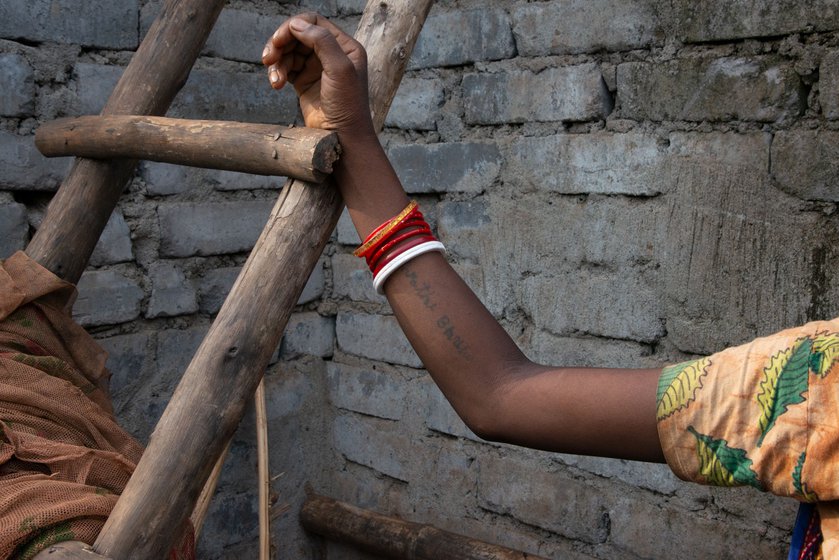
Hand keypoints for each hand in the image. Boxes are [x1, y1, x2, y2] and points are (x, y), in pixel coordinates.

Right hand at [262, 14, 374, 138]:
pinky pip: (285, 67)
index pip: (314, 22)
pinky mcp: (304, 81)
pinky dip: (277, 72)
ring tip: (275, 80)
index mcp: (345, 46)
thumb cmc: (347, 106)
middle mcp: (331, 53)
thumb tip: (296, 24)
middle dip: (280, 43)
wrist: (341, 138)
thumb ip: (322, 41)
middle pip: (297, 34)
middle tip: (268, 57)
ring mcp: (316, 67)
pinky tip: (276, 84)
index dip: (293, 26)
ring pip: (288, 51)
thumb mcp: (340, 69)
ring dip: (277, 61)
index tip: (279, 40)